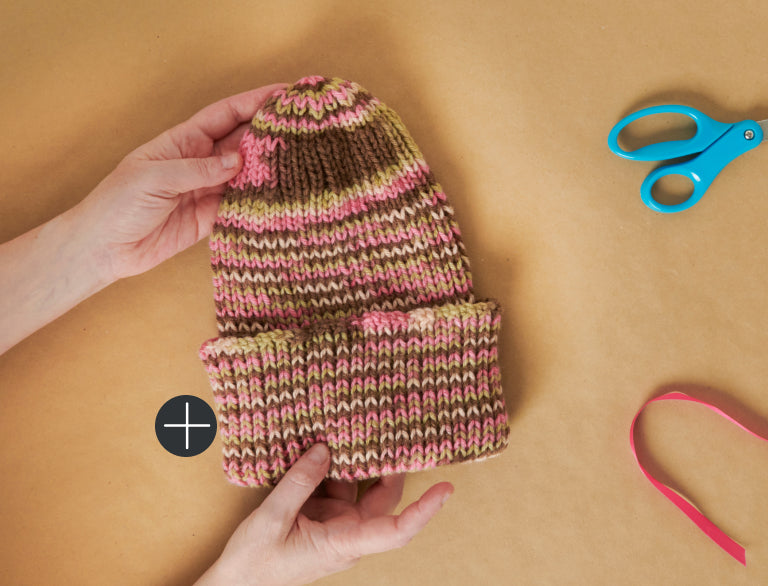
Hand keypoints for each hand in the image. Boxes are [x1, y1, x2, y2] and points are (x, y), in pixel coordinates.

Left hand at [73, 83, 284, 280]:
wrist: (105, 248)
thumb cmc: (118, 204)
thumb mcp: (154, 178)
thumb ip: (197, 169)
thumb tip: (238, 161)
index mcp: (183, 141)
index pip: (225, 114)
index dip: (253, 102)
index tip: (283, 94)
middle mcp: (200, 162)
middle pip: (242, 141)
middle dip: (269, 131)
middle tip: (302, 127)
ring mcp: (207, 190)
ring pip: (246, 173)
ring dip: (269, 168)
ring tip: (300, 160)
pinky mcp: (211, 218)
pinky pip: (241, 205)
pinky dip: (259, 201)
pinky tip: (280, 196)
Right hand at [196, 444, 453, 585]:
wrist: (235, 584)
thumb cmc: (254, 565)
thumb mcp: (273, 519)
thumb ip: (300, 482)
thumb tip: (325, 450)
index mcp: (344, 543)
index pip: (395, 529)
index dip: (423, 510)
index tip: (446, 489)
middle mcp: (348, 532)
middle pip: (383, 497)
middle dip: (392, 466)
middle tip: (399, 430)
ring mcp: (335, 522)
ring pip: (358, 485)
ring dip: (358, 460)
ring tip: (362, 424)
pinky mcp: (320, 513)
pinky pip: (335, 484)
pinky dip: (332, 464)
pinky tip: (329, 440)